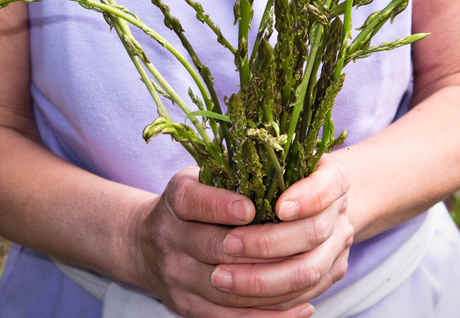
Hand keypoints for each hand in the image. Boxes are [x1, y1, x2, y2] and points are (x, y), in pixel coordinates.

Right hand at [127, 167, 318, 316]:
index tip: (252, 208)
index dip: (223, 206)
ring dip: (273, 283)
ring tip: (312, 273)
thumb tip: (285, 158)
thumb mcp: (204, 176)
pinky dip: (268, 316)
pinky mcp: (187, 306)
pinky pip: (230, 317)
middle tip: (304, 242)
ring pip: (228, 288)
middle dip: (263, 247)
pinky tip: (301, 308)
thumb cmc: (194, 204)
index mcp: (177, 200)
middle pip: (216, 248)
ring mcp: (177, 276)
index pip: (195, 202)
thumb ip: (236, 169)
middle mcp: (170, 238)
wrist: (147, 244)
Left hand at [209, 154, 353, 310]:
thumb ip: (253, 163)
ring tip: (219, 276)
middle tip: (226, 243)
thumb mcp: (267, 160)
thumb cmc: (278, 176)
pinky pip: (301, 295)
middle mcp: (340, 212)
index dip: (307, 198)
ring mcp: (338, 247)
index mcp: (333, 178)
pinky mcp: (329, 276)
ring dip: (261, 279)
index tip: (278, 206)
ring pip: (307, 272)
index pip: (327, 186)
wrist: (313, 203)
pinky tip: (234, 295)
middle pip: (314, 232)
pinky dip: (267, 300)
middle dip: (267, 242)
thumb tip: (225, 181)